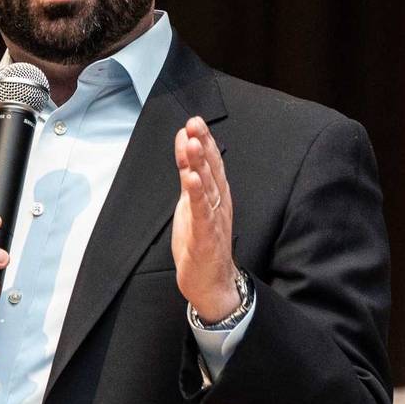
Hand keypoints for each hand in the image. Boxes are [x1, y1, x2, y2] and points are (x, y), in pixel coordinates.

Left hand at [173, 116, 239, 322]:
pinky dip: (197, 195)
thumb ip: (189, 174)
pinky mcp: (204, 236)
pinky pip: (201, 212)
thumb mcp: (191, 203)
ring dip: (200, 164)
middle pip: (212, 169)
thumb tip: (185, 145)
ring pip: (208, 187)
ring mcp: (213, 219)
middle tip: (195, 122)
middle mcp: (219, 203)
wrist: (212, 282)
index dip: (203, 141)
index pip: (212, 162)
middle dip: (203, 144)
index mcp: (217, 195)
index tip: (193, 121)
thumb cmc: (202, 241)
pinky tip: (192, 180)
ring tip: (193, 143)